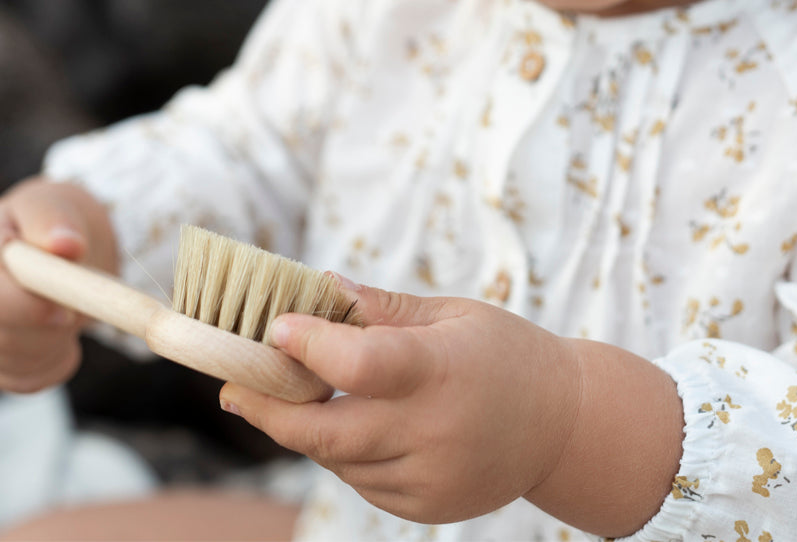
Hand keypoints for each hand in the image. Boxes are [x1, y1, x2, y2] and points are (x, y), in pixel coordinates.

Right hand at [0, 176, 117, 392]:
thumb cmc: (49, 222)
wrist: (48, 246)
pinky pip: (23, 381)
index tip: (68, 310)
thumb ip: (57, 221)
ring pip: (14, 364)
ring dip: (57, 344)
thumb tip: (67, 244)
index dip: (27, 310)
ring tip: (72, 310)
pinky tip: (62, 336)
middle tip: (81, 306)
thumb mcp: (55, 204)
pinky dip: (54, 364)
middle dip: (50, 330)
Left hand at [218, 282, 582, 525]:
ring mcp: (429, 477)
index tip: (275, 328)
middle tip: (233, 386)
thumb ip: (381, 309)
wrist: (564, 425)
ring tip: (297, 395)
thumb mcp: (452, 314)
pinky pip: (363, 481)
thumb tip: (318, 288)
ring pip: (338, 458)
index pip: (363, 364)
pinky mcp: (427, 507)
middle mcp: (433, 431)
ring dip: (309, 428)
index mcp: (442, 369)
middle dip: (268, 409)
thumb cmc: (503, 354)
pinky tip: (360, 425)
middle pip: (325, 431)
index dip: (311, 347)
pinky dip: (348, 453)